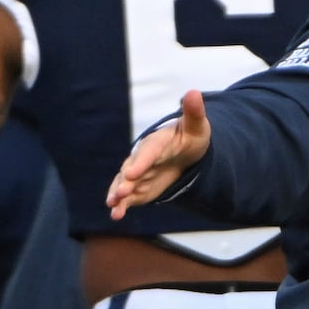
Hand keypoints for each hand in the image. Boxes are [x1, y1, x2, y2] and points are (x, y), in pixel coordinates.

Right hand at [107, 90, 211, 219]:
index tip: (132, 173)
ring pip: (125, 184)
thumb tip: (194, 92)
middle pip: (132, 170)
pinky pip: (128, 197)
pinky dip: (122, 206)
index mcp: (156, 143)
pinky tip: (116, 215)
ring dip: (118, 194)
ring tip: (112, 206)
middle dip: (125, 181)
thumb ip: (193, 112)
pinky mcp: (138, 187)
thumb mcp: (196, 125)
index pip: (148, 152)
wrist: (184, 151)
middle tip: (120, 193)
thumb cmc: (190, 136)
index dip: (141, 163)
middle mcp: (143, 158)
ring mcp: (139, 174)